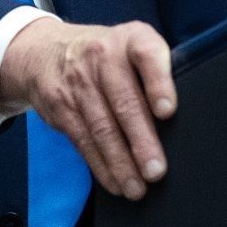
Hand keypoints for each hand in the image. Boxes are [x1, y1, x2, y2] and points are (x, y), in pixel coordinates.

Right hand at [0, 18, 176, 200]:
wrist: (44, 50)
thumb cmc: (106, 55)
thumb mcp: (131, 46)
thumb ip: (155, 73)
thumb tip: (182, 122)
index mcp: (130, 39)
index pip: (146, 54)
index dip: (159, 82)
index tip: (167, 112)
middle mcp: (102, 56)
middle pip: (124, 101)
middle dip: (141, 140)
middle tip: (156, 171)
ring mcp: (78, 81)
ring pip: (102, 126)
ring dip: (120, 162)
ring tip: (137, 188)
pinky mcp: (60, 105)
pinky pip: (82, 139)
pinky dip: (100, 165)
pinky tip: (115, 182)